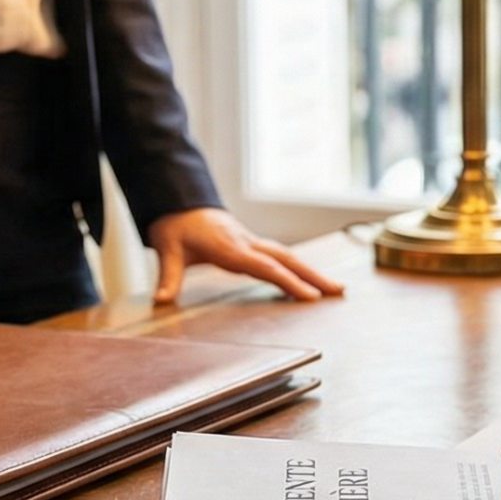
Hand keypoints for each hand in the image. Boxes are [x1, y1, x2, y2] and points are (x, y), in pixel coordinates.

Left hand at [147, 208, 345, 305]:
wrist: (178, 200)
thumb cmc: (175, 225)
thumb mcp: (167, 248)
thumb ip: (168, 276)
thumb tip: (161, 300)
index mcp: (230, 247)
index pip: (265, 266)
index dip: (288, 282)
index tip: (309, 296)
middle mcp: (246, 243)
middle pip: (287, 260)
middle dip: (314, 277)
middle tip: (338, 292)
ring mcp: (251, 242)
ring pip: (288, 257)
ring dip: (312, 273)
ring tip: (335, 289)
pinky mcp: (252, 244)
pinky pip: (280, 257)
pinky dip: (298, 269)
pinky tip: (309, 281)